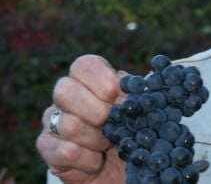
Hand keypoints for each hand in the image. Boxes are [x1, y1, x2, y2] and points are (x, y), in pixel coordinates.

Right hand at [36, 55, 125, 182]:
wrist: (116, 166)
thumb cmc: (127, 127)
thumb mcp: (135, 106)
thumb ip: (134, 91)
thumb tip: (142, 82)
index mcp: (87, 78)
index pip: (84, 65)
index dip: (102, 80)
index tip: (119, 95)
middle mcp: (65, 95)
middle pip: (65, 90)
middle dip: (97, 110)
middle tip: (114, 122)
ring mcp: (52, 120)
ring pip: (69, 125)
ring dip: (97, 139)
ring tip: (109, 143)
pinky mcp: (47, 148)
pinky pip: (65, 152)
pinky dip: (88, 159)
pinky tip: (97, 161)